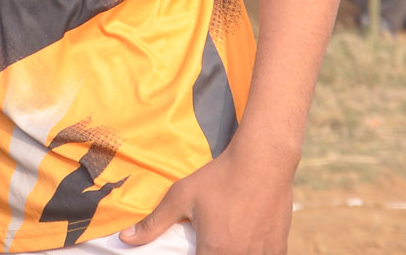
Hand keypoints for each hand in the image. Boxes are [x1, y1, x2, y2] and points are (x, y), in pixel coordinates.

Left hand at [121, 136, 294, 254]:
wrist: (263, 161)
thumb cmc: (219, 177)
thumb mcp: (181, 196)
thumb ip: (154, 223)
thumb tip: (125, 239)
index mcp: (215, 251)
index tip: (191, 249)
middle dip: (209, 254)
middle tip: (206, 242)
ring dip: (231, 253)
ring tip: (225, 239)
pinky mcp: (279, 248)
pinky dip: (252, 253)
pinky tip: (245, 241)